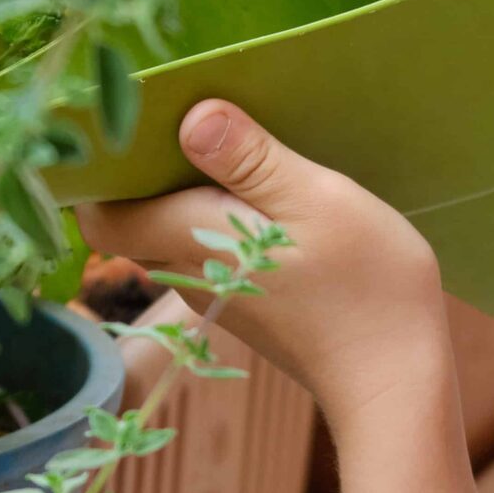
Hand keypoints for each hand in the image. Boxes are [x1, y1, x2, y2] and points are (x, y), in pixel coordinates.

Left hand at [75, 101, 452, 425]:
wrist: (395, 383)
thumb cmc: (365, 290)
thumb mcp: (318, 202)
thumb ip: (251, 159)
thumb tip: (191, 116)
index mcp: (190, 239)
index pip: (100, 215)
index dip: (97, 172)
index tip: (122, 122)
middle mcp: (187, 270)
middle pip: (130, 218)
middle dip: (139, 168)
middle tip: (174, 109)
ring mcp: (215, 290)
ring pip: (168, 231)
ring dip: (182, 187)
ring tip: (219, 137)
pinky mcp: (245, 299)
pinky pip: (204, 246)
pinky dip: (215, 213)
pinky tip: (257, 186)